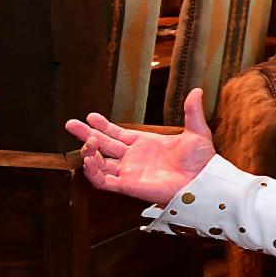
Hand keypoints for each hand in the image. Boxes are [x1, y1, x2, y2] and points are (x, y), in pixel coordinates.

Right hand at [65, 87, 214, 203]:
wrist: (204, 181)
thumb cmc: (202, 161)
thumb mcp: (197, 131)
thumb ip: (192, 111)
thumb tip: (196, 90)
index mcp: (144, 144)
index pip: (116, 134)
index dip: (102, 125)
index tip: (90, 116)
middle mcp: (133, 158)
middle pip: (102, 146)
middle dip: (85, 135)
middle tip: (70, 124)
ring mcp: (130, 172)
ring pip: (99, 164)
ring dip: (89, 152)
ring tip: (87, 141)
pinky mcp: (129, 186)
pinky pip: (103, 182)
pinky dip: (93, 172)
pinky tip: (88, 159)